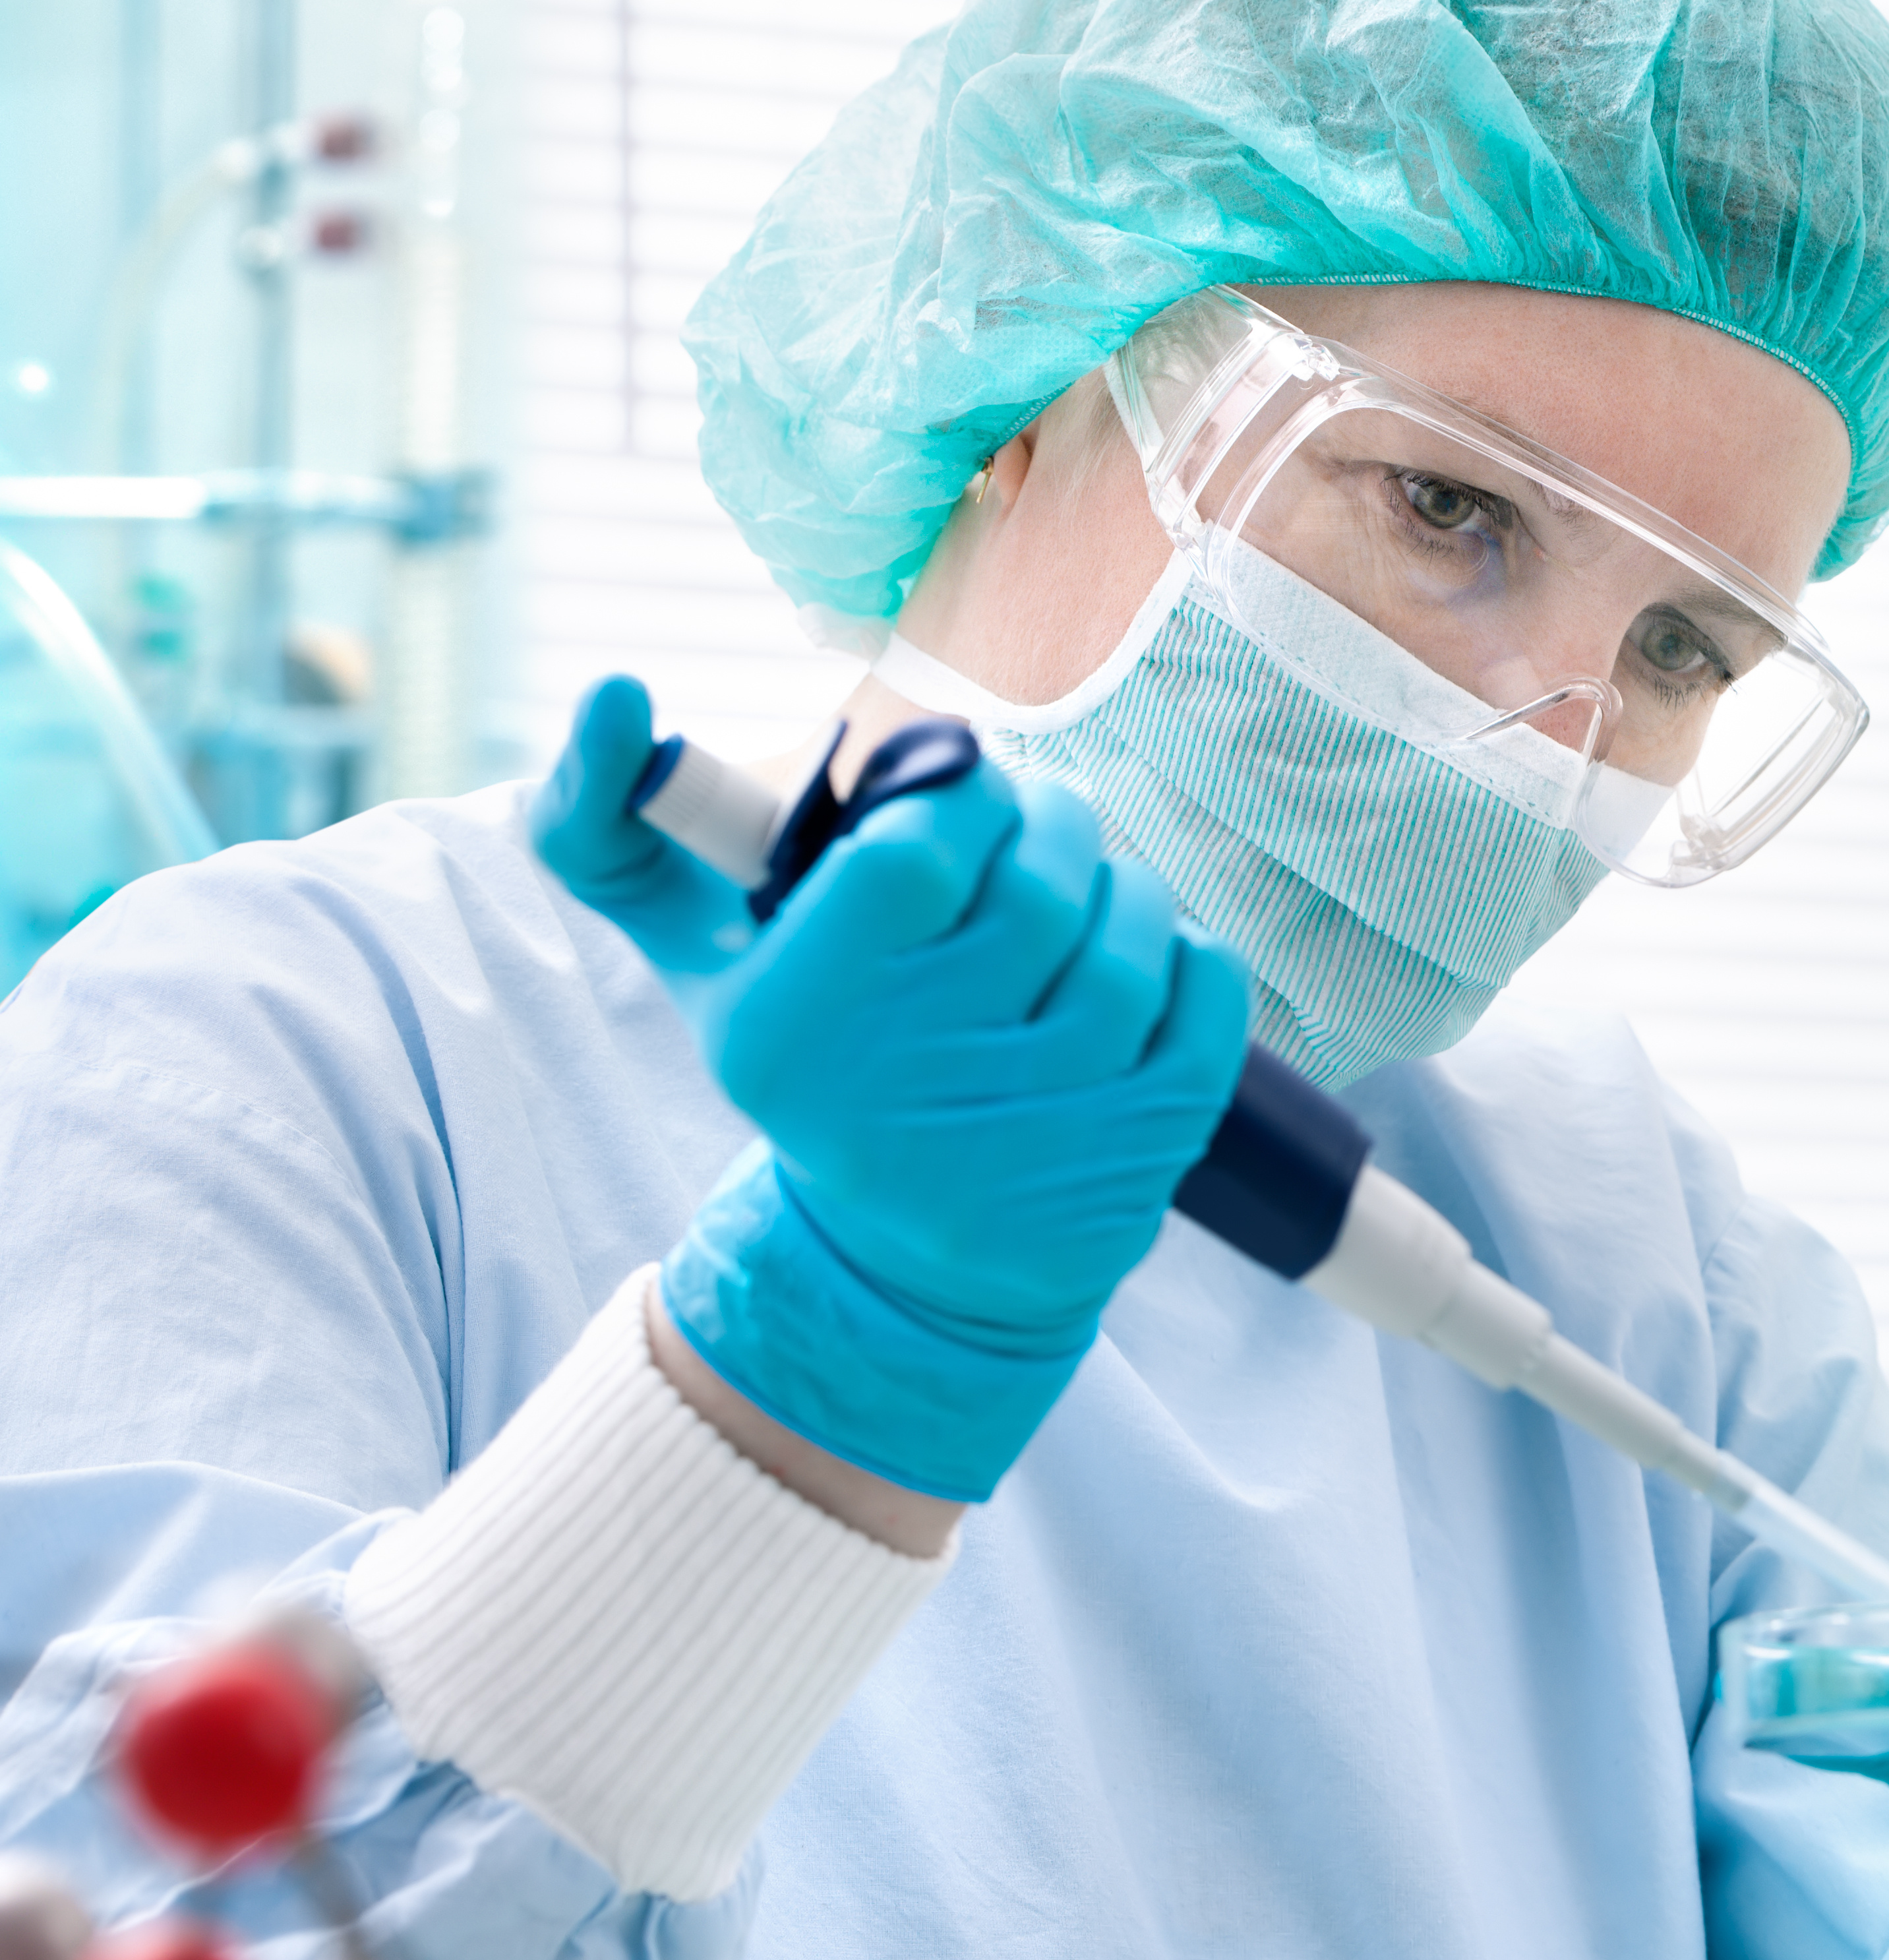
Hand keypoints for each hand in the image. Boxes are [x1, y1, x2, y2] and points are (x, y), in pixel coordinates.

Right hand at [532, 678, 1251, 1498]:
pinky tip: (1144, 963)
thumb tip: (611, 693)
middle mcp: (913, 1079)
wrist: (903, 1266)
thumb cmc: (814, 1062)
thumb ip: (613, 827)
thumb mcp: (698, 961)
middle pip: (1042, 881)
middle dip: (1052, 825)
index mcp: (798, 1020)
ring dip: (1124, 886)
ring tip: (1087, 892)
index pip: (919, 847)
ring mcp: (1036, 1127)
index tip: (958, 793)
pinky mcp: (1137, 1154)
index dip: (961, 789)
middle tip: (1037, 829)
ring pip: (1133, 935)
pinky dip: (1189, 955)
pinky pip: (1207, 997)